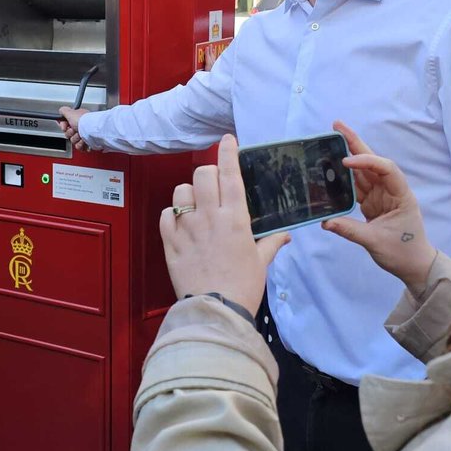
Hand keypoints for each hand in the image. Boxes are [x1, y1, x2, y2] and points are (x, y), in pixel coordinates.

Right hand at [58, 106, 92, 149]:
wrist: (93, 131)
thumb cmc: (84, 122)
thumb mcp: (70, 112)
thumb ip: (64, 111)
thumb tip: (61, 111)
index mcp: (78, 119)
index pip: (66, 124)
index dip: (64, 126)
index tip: (65, 127)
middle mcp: (81, 126)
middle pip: (68, 134)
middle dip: (70, 133)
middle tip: (75, 130)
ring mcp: (84, 135)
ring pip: (73, 141)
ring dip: (76, 139)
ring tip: (81, 135)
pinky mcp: (87, 143)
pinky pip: (79, 146)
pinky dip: (81, 145)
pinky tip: (84, 141)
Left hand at [160, 135, 289, 315]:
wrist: (217, 310)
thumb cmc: (243, 287)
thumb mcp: (261, 263)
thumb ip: (271, 243)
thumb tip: (285, 236)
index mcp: (235, 218)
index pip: (231, 174)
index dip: (228, 152)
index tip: (227, 140)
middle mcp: (209, 216)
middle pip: (202, 174)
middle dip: (208, 174)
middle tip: (213, 185)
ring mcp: (187, 228)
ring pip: (180, 191)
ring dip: (188, 194)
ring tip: (194, 205)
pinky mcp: (171, 242)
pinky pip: (165, 215)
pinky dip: (171, 215)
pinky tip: (179, 224)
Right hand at [321, 120, 435, 293]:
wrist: (414, 266)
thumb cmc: (404, 253)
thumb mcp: (376, 242)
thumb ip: (350, 230)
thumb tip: (326, 222)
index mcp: (400, 195)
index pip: (385, 169)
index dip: (366, 162)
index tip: (345, 161)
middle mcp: (391, 190)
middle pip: (373, 162)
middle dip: (355, 143)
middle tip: (337, 126)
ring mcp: (380, 196)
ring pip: (363, 172)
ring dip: (348, 156)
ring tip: (331, 140)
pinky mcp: (371, 204)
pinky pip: (356, 186)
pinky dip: (344, 177)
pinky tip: (332, 166)